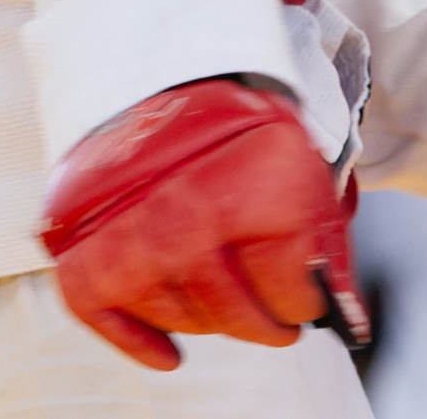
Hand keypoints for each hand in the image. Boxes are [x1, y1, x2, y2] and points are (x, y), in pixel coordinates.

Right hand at [39, 79, 367, 370]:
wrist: (160, 76)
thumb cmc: (232, 119)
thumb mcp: (299, 159)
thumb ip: (322, 234)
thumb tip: (341, 306)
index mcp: (254, 184)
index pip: (290, 290)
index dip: (306, 301)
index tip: (309, 298)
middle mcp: (190, 211)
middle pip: (234, 312)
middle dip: (264, 323)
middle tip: (276, 318)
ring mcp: (133, 234)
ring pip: (180, 316)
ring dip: (209, 322)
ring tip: (228, 305)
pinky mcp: (86, 245)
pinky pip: (106, 314)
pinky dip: (138, 339)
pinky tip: (169, 351)